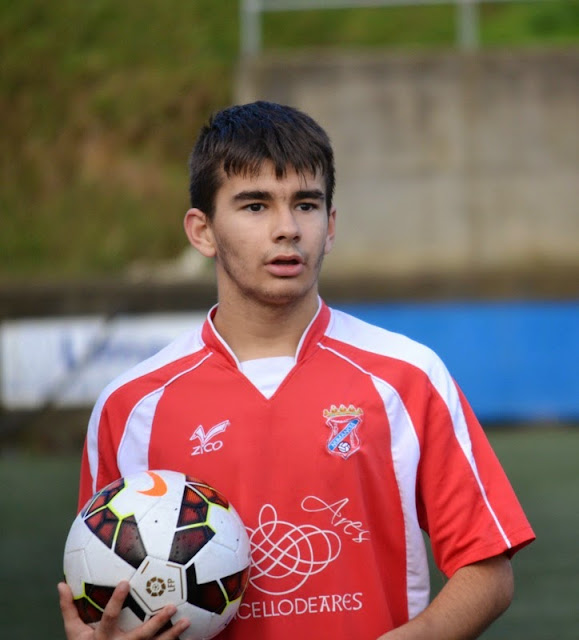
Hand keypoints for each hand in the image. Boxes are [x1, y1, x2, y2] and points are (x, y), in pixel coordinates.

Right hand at [58, 581, 189, 639]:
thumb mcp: (74, 632)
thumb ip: (69, 609)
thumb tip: (60, 584)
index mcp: (103, 637)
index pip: (110, 618)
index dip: (117, 601)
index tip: (126, 582)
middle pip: (141, 635)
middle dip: (157, 622)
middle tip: (172, 606)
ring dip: (173, 635)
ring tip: (188, 621)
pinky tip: (195, 638)